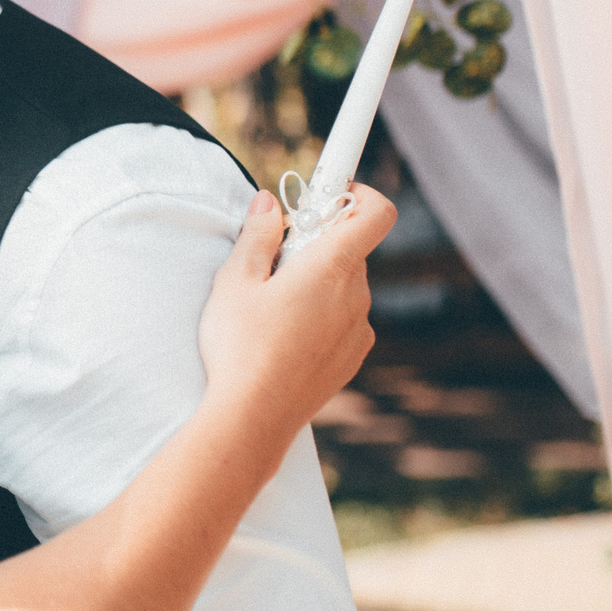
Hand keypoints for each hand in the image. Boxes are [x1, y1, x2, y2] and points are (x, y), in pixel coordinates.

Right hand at [198, 185, 392, 434]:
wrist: (254, 418)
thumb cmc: (241, 347)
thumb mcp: (234, 282)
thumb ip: (257, 235)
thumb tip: (269, 204)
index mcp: (332, 267)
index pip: (376, 211)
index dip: (359, 192)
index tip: (330, 192)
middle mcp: (356, 295)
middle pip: (350, 248)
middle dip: (316, 242)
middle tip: (273, 257)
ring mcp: (359, 328)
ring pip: (345, 285)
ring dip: (317, 281)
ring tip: (270, 306)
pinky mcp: (352, 356)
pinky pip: (344, 318)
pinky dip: (321, 313)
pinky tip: (283, 336)